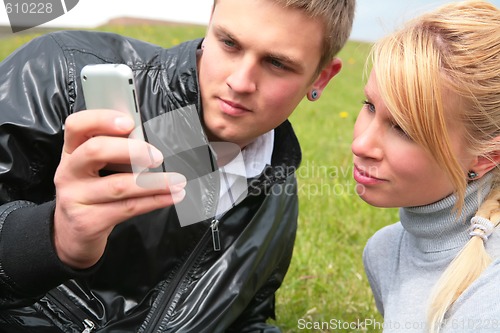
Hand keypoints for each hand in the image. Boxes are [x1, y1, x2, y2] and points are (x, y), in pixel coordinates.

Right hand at [53, 109, 185, 268]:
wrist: (71, 236)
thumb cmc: (91, 194)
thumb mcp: (94, 169)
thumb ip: (115, 152)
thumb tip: (149, 142)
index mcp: (71, 152)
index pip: (77, 125)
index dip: (102, 120)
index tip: (129, 123)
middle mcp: (68, 172)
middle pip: (95, 150)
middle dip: (132, 150)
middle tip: (157, 157)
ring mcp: (75, 198)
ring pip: (118, 186)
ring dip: (155, 182)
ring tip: (177, 180)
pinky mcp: (88, 221)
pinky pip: (128, 208)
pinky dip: (155, 201)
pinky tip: (172, 196)